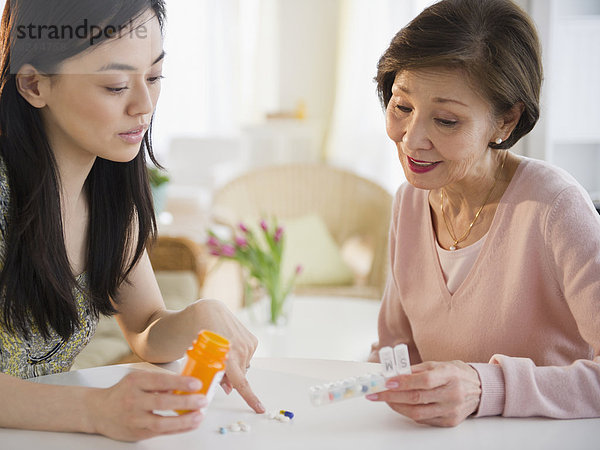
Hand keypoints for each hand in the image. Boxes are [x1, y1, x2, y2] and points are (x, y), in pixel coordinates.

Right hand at [87, 371, 207, 440]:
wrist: (98, 411)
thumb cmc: (122, 393)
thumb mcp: (137, 379)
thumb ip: (158, 382)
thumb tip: (183, 384)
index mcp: (135, 382)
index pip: (160, 381)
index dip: (180, 382)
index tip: (196, 384)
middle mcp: (133, 401)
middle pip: (162, 402)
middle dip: (186, 401)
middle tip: (202, 400)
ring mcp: (134, 419)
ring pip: (161, 422)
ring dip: (184, 420)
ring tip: (199, 415)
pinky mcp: (137, 433)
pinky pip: (161, 432)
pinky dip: (178, 428)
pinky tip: (190, 424)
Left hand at [194, 299, 264, 413]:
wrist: (207, 312)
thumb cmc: (199, 334)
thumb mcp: (202, 357)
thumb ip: (216, 374)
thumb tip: (228, 388)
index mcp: (228, 357)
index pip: (241, 382)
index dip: (251, 398)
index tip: (260, 408)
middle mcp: (241, 349)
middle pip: (240, 376)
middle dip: (231, 378)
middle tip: (218, 371)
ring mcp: (248, 344)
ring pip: (244, 366)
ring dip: (235, 366)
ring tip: (222, 354)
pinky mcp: (252, 340)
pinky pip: (248, 357)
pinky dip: (240, 357)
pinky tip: (230, 348)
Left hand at [366, 360, 480, 426]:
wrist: (479, 388)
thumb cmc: (455, 373)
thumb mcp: (437, 364)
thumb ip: (415, 370)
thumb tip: (393, 374)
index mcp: (450, 375)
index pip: (424, 380)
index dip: (403, 382)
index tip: (386, 382)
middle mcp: (452, 394)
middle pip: (417, 398)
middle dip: (392, 396)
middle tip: (376, 393)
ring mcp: (452, 410)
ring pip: (418, 413)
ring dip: (397, 406)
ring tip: (385, 400)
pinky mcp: (450, 421)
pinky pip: (424, 420)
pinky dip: (409, 412)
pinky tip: (401, 405)